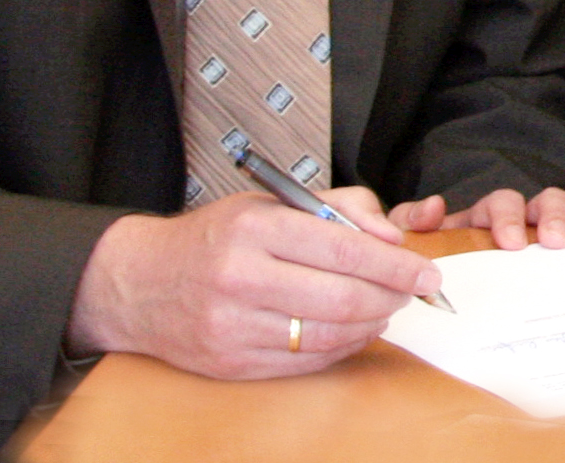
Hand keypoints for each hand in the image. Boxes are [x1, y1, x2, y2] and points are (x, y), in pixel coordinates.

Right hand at [63, 191, 438, 376]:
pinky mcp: (229, 363)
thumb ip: (340, 208)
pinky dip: (340, 348)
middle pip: (342, 297)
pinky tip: (354, 331)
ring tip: (384, 308)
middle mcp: (241, 276)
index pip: (345, 249)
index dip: (396, 266)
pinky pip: (303, 362)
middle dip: (391, 297)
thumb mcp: (272, 202)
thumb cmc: (216, 236)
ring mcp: (232, 325)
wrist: (138, 283)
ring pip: (327, 334)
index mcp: (256, 227)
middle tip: (413, 292)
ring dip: (370, 324)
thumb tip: (391, 238)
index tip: (427, 273)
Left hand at [384, 186, 564, 249]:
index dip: (507, 217)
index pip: (501, 203)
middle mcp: (525, 219)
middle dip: (555, 216)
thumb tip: (436, 206)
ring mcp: (551, 232)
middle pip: (546, 200)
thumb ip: (414, 224)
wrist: (442, 288)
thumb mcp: (416, 244)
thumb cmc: (437, 264)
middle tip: (556, 242)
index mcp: (487, 218)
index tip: (511, 244)